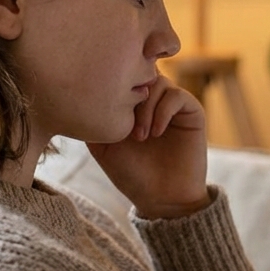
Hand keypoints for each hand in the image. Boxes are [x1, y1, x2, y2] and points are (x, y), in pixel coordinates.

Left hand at [87, 74, 210, 218]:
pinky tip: (155, 133)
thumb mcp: (102, 145)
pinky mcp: (192, 113)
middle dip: (130, 94)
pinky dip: (163, 112)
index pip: (124, 74)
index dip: (114, 83)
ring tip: (140, 135)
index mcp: (132, 104)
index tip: (106, 110)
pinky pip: (176, 96)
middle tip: (124, 124)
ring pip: (158, 82)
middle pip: (141, 71)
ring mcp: (173, 105)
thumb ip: (93, 119)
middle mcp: (153, 100)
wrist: (162, 199)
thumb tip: (77, 94)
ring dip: (145, 108)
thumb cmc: (131, 174)